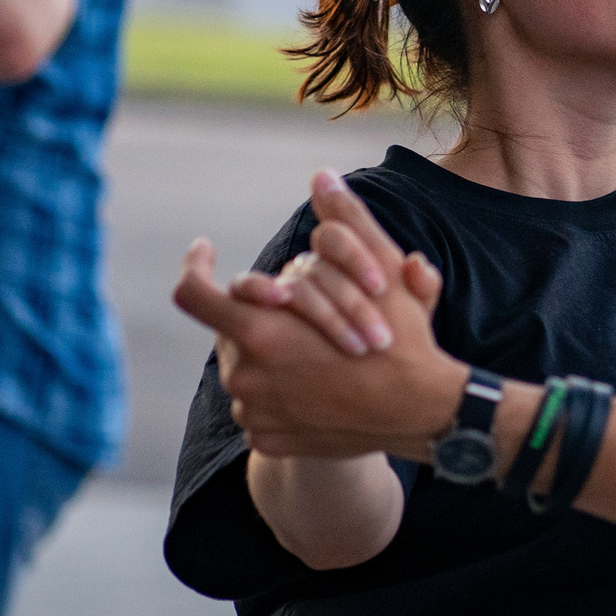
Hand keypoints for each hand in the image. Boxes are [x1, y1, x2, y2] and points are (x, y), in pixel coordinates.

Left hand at [174, 171, 463, 459]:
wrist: (422, 414)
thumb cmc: (400, 339)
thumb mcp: (378, 271)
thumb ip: (345, 220)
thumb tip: (321, 175)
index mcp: (260, 331)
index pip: (192, 294)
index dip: (194, 266)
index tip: (206, 251)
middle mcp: (245, 376)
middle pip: (233, 331)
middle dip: (263, 318)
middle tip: (303, 316)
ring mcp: (254, 413)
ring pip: (248, 372)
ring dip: (273, 360)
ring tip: (320, 358)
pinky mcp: (267, 440)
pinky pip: (260, 411)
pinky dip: (284, 399)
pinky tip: (322, 393)